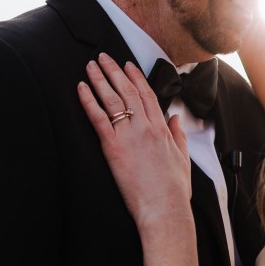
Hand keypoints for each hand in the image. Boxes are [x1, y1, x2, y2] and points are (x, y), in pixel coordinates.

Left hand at [78, 54, 191, 231]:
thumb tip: (176, 120)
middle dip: (115, 71)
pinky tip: (81, 88)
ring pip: (113, 99)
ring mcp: (129, 136)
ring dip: (100, 79)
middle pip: (128, 91)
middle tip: (103, 57)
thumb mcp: (183, 159)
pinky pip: (98, 118)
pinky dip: (88, 101)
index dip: (136, 77)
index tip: (127, 65)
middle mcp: (146, 127)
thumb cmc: (174, 190)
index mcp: (162, 129)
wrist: (165, 208)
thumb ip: (178, 136)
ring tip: (91, 66)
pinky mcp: (114, 147)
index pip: (147, 95)